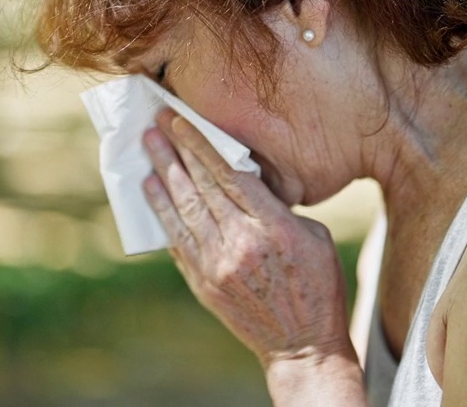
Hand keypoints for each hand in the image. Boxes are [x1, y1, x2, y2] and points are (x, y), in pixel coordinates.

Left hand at [141, 110, 356, 370]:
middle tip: (157, 123)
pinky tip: (151, 189)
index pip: (230, 174)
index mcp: (275, 226)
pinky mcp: (203, 284)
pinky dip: (163, 212)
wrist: (303, 345)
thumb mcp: (315, 236)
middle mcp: (241, 243)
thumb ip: (279, 207)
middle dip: (177, 150)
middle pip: (201, 186)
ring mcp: (218, 265)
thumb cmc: (317, 285)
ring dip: (163, 174)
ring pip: (183, 210)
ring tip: (148, 147)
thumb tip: (245, 181)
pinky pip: (178, 240)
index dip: (202, 144)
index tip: (183, 121)